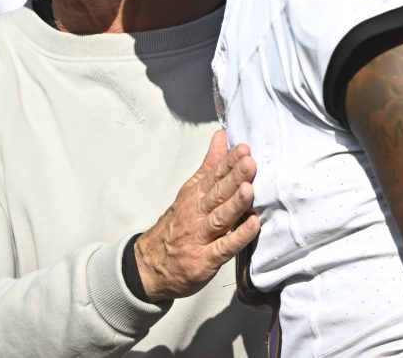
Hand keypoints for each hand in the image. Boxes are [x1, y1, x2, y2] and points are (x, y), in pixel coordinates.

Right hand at [134, 129, 259, 301]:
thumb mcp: (190, 191)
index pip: (214, 175)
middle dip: (234, 177)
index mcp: (195, 195)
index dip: (229, 162)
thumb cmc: (177, 226)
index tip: (243, 149)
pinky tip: (253, 226)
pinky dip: (238, 236)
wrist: (150, 264)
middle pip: (217, 193)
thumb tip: (222, 137)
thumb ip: (210, 165)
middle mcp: (196, 213)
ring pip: (220, 217)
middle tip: (249, 163)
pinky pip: (224, 247)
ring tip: (249, 190)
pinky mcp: (205, 259)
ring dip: (235, 204)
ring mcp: (200, 236)